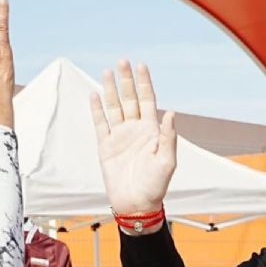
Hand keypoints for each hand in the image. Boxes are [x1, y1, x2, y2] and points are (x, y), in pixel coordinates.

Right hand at [91, 61, 176, 222]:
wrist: (136, 204)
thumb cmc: (155, 186)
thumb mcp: (167, 161)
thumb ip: (168, 137)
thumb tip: (170, 112)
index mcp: (151, 131)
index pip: (147, 100)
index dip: (144, 83)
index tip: (141, 65)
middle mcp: (135, 130)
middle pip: (129, 99)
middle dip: (126, 80)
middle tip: (122, 61)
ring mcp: (119, 137)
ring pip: (114, 107)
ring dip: (111, 90)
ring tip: (107, 71)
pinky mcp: (106, 147)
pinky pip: (100, 124)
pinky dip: (97, 110)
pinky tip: (95, 94)